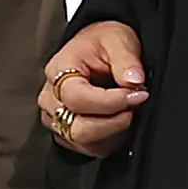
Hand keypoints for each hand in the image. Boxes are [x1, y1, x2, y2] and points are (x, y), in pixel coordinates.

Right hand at [36, 18, 149, 159]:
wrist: (97, 48)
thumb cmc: (102, 42)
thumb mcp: (118, 40)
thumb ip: (126, 61)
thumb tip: (134, 82)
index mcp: (58, 70)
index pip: (78, 98)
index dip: (110, 102)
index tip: (137, 95)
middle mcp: (51, 97)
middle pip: (76, 128)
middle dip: (112, 123)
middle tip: (134, 106)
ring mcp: (54, 117)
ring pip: (82, 141)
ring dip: (111, 131)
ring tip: (127, 111)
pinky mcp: (63, 132)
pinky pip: (86, 148)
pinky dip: (107, 139)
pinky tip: (116, 120)